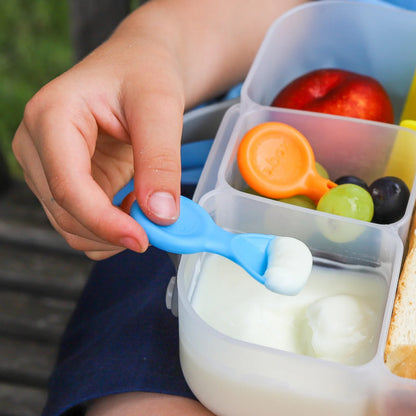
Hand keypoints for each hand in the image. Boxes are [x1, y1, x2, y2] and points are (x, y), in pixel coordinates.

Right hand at [13, 5, 184, 259]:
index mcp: (51, 116)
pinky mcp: (64, 180)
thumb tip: (160, 215)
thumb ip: (160, 161)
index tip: (142, 239)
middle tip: (160, 228)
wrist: (138, 67)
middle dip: (112, 231)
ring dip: (112, 233)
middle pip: (65, 212)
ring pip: (70, 224)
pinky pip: (81, 221)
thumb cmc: (144, 74)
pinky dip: (110, 227)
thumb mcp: (160, 108)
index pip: (68, 185)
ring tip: (149, 209)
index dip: (103, 221)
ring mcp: (47, 166)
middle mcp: (37, 144)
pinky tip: (135, 206)